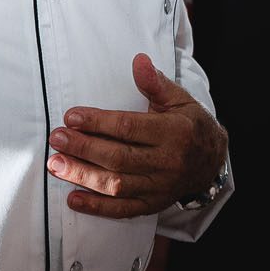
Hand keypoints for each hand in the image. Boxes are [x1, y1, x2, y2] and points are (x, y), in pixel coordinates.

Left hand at [48, 54, 227, 218]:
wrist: (212, 162)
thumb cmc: (190, 125)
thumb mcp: (179, 99)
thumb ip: (155, 83)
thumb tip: (139, 60)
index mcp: (174, 132)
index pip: (129, 128)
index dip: (98, 122)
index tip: (71, 117)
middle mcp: (167, 161)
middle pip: (118, 157)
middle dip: (83, 148)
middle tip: (57, 139)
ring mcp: (160, 187)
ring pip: (117, 185)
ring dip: (83, 176)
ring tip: (56, 165)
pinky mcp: (153, 204)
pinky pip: (123, 210)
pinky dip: (97, 207)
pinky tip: (74, 199)